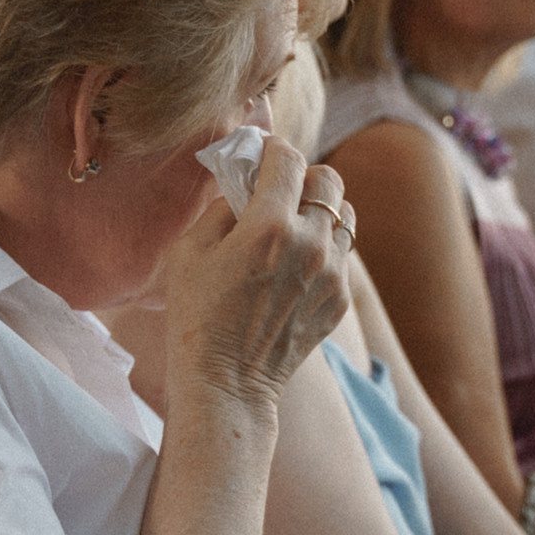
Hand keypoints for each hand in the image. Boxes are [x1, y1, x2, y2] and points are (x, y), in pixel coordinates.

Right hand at [163, 133, 351, 411]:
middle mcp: (310, 244)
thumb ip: (221, 207)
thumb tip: (243, 187)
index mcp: (269, 227)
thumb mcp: (189, 252)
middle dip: (304, 176)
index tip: (263, 155)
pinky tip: (295, 266)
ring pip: (346, 215)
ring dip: (322, 211)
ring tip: (295, 226)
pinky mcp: (340, 299)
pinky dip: (324, 248)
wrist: (228, 384)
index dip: (274, 150)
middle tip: (281, 191)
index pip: (289, 160)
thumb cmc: (197, 317)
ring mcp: (332, 274)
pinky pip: (343, 254)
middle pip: (329, 180)